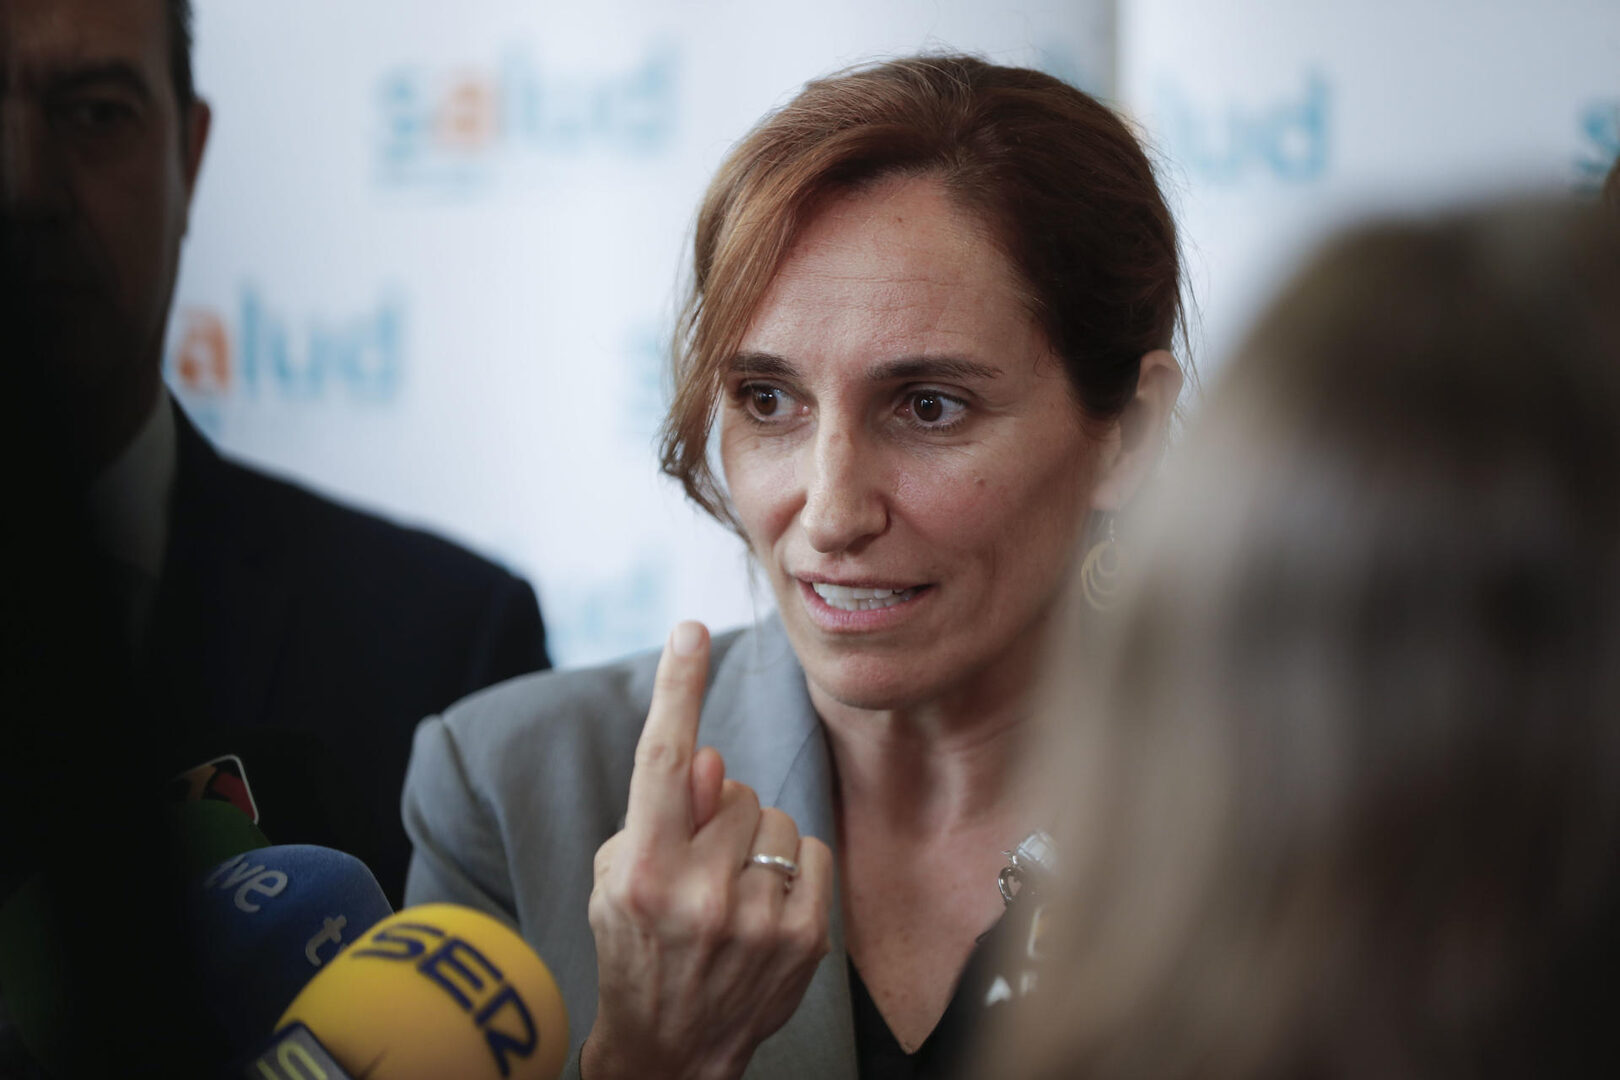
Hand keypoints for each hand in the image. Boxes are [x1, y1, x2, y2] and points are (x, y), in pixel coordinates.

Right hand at [583, 621, 832, 1079]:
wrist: (670, 1050)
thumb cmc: (635, 946)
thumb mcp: (616, 876)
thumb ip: (661, 810)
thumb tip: (710, 757)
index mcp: (640, 870)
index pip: (662, 759)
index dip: (678, 688)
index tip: (690, 630)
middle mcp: (697, 892)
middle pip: (731, 785)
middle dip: (717, 809)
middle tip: (698, 860)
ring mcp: (756, 918)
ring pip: (774, 814)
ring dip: (754, 839)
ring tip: (728, 891)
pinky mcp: (804, 937)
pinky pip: (812, 849)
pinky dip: (791, 866)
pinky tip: (763, 906)